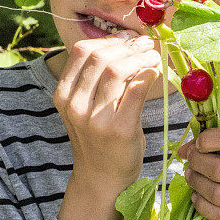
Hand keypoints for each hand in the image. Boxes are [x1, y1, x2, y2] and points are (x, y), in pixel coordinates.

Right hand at [53, 32, 161, 194]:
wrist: (101, 179)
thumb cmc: (99, 138)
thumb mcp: (87, 107)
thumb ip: (98, 79)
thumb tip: (129, 42)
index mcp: (64, 95)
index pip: (82, 52)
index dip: (109, 40)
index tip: (129, 40)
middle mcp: (75, 106)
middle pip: (100, 57)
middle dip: (128, 47)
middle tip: (146, 46)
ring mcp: (95, 119)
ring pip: (117, 70)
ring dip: (140, 58)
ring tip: (153, 57)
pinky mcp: (119, 129)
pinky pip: (135, 90)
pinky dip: (148, 74)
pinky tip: (156, 72)